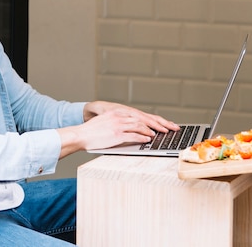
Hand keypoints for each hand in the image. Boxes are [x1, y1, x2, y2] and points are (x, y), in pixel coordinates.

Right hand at [58, 102, 179, 155]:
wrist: (81, 134)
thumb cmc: (93, 131)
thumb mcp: (108, 122)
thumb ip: (121, 123)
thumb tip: (134, 130)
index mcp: (119, 113)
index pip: (142, 115)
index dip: (155, 120)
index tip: (166, 123)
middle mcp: (120, 116)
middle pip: (144, 119)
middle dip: (160, 124)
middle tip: (171, 128)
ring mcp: (119, 125)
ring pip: (140, 126)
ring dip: (151, 131)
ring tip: (160, 134)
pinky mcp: (116, 134)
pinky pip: (133, 135)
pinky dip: (142, 137)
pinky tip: (148, 139)